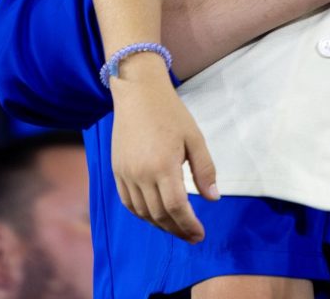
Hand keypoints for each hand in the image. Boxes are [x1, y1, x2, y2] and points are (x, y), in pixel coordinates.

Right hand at [110, 56, 217, 242]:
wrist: (138, 93)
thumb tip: (213, 199)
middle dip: (177, 229)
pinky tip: (156, 215)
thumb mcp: (194, 137)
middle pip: (159, 214)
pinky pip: (128, 203)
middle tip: (192, 235)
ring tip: (177, 228)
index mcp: (163, 165)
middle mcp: (141, 174)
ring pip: (143, 213)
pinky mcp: (117, 171)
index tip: (200, 234)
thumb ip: (205, 169)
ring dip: (160, 225)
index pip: (176, 207)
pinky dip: (142, 214)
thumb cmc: (170, 112)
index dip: (189, 225)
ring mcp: (126, 174)